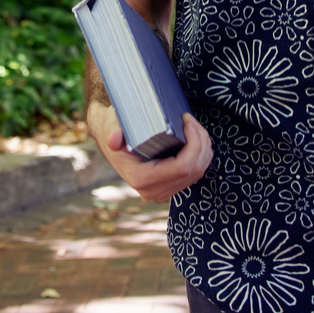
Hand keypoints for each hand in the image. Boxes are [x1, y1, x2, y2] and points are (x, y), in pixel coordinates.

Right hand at [88, 104, 211, 201]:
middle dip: (201, 143)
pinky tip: (196, 138)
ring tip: (195, 126)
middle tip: (193, 121)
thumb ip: (113, 134)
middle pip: (193, 170)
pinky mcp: (170, 187)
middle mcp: (154, 191)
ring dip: (203, 148)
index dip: (194, 144)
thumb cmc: (112, 130)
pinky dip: (200, 155)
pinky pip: (195, 174)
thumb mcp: (110, 128)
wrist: (110, 139)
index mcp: (141, 179)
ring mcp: (163, 191)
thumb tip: (114, 139)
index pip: (181, 168)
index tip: (189, 122)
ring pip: (198, 172)